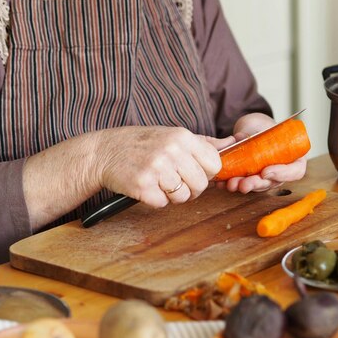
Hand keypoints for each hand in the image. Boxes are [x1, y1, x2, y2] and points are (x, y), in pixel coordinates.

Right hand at [96, 126, 227, 206]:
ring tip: (159, 182)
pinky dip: (156, 199)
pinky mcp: (143, 186)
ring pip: (183, 196)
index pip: (215, 164)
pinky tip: (147, 186)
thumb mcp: (173, 135)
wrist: (104, 151)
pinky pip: (163, 203)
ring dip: (173, 195)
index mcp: (182, 137)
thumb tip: (233, 144)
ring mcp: (156, 168)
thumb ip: (203, 143)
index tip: (194, 172)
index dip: (206, 173)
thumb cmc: (142, 144)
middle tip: (175, 181)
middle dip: (191, 188)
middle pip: (201, 184)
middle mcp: (171, 151)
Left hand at [215, 113, 306, 192]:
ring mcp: (266, 177)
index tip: (265, 171)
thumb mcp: (261, 124)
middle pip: (272, 182)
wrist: (251, 129)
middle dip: (256, 184)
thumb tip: (241, 138)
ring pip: (257, 186)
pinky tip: (221, 183)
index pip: (295, 171)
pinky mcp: (251, 180)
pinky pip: (243, 183)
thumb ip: (253, 132)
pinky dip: (232, 183)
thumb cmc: (263, 126)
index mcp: (294, 156)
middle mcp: (281, 170)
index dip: (282, 174)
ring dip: (243, 186)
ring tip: (231, 184)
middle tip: (244, 184)